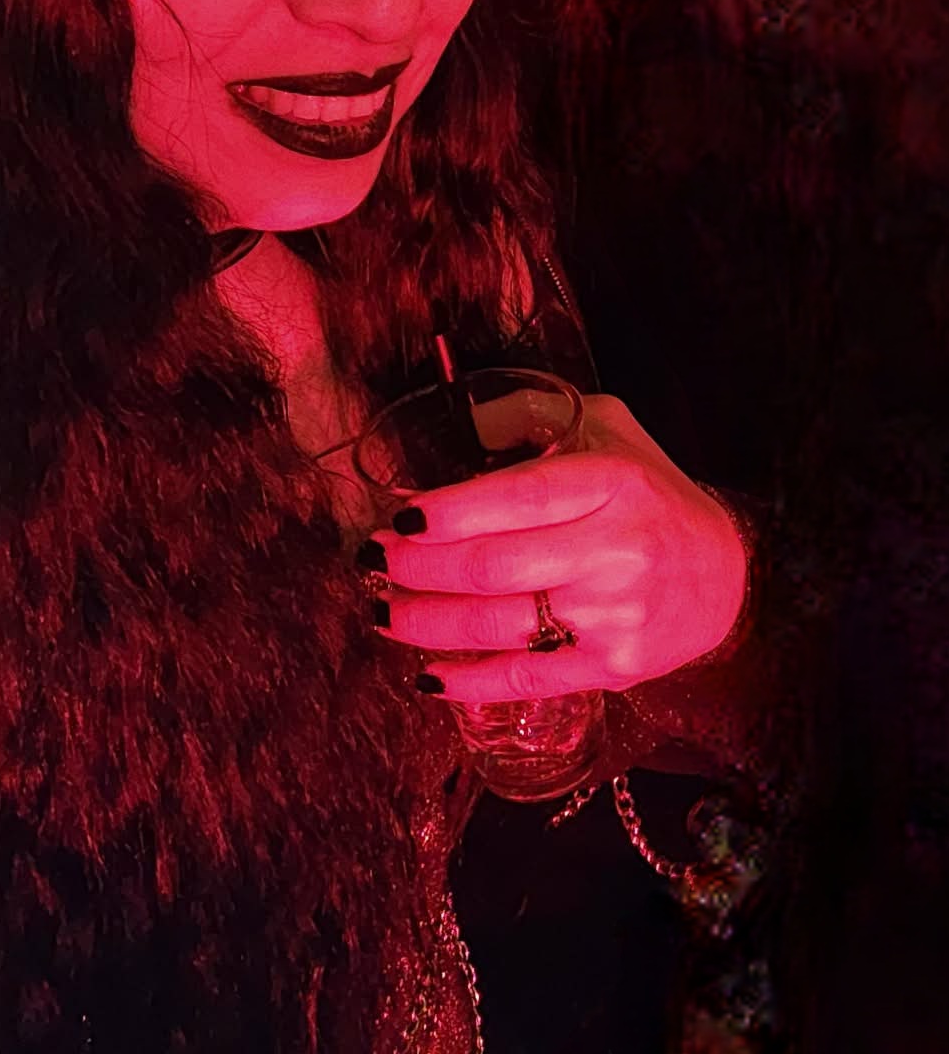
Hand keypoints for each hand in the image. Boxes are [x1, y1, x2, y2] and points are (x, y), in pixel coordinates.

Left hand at [367, 395, 747, 703]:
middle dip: (418, 568)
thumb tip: (458, 426)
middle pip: (492, 567)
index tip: (396, 519)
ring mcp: (614, 615)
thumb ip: (534, 416)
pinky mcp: (614, 668)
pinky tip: (428, 676)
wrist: (725, 575)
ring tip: (385, 611)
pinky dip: (470, 682)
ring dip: (427, 623)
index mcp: (611, 482)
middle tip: (374, 561)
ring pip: (500, 625)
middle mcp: (616, 549)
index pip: (515, 498)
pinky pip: (527, 680)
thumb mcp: (607, 428)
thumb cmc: (648, 493)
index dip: (447, 513)